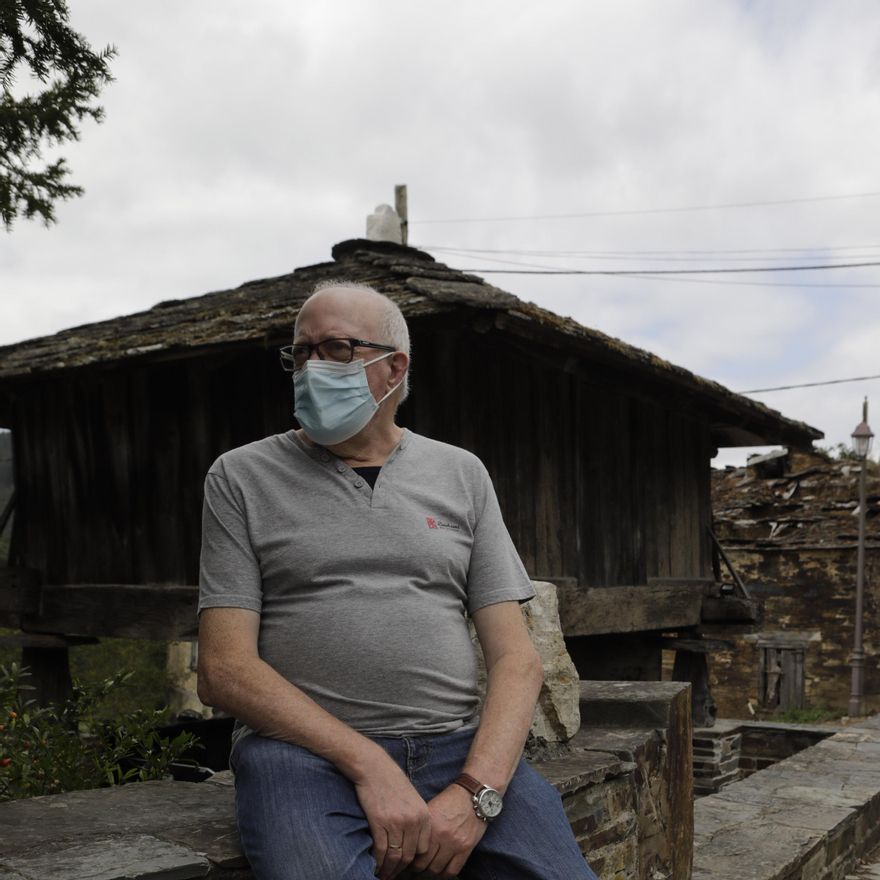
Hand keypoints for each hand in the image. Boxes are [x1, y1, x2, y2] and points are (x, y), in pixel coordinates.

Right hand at [354, 759, 431, 879]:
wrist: (374, 767)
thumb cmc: (392, 781)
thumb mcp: (413, 799)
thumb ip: (416, 820)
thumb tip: (412, 843)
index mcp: (424, 815)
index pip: (423, 849)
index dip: (413, 862)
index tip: (405, 868)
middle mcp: (413, 820)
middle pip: (409, 856)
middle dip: (400, 870)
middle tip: (392, 876)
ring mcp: (396, 822)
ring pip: (395, 856)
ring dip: (388, 870)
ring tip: (383, 875)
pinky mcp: (380, 822)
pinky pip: (381, 850)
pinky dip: (378, 862)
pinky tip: (375, 866)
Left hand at [411, 784, 487, 878]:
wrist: (473, 796)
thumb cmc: (450, 800)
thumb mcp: (431, 808)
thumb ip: (422, 826)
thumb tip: (409, 843)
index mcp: (430, 824)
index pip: (414, 852)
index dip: (409, 860)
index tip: (407, 862)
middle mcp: (441, 835)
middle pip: (424, 864)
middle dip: (417, 870)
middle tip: (414, 870)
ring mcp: (454, 843)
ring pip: (437, 870)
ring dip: (430, 873)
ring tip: (426, 871)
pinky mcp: (466, 848)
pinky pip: (453, 871)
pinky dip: (445, 875)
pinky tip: (440, 871)